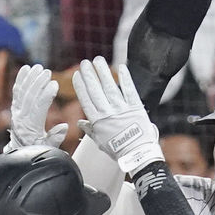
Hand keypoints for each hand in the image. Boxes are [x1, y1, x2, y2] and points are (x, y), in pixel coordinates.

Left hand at [7, 65, 67, 151]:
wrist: (20, 151)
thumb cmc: (37, 148)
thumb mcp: (48, 147)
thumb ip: (55, 138)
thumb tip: (64, 127)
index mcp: (31, 127)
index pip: (38, 107)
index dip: (46, 95)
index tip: (54, 84)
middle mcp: (21, 117)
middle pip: (29, 97)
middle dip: (38, 83)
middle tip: (47, 72)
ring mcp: (16, 111)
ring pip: (22, 92)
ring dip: (30, 78)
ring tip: (39, 67)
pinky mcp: (15, 107)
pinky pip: (16, 91)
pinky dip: (21, 79)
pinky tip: (26, 69)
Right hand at [71, 56, 163, 173]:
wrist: (137, 155)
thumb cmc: (118, 150)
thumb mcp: (100, 142)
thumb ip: (90, 130)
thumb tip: (80, 123)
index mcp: (98, 121)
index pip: (86, 100)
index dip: (80, 86)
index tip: (76, 75)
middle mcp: (108, 113)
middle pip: (96, 90)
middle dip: (89, 75)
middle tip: (84, 63)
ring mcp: (122, 109)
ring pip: (110, 87)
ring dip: (103, 72)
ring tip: (98, 60)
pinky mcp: (135, 107)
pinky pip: (130, 90)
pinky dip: (126, 78)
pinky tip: (121, 67)